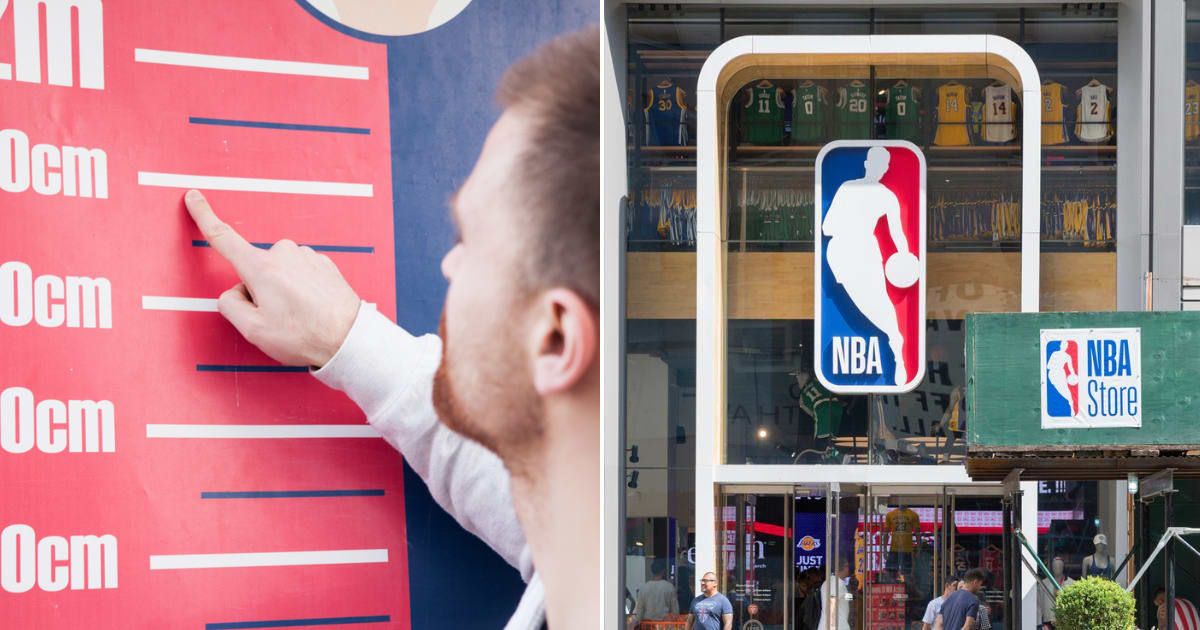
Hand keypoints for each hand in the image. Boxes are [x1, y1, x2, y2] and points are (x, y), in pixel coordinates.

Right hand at [184, 190, 360, 367]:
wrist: (349, 338)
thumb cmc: (303, 335)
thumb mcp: (253, 330)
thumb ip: (230, 306)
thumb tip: (234, 294)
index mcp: (261, 268)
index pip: (224, 238)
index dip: (205, 217)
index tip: (194, 197)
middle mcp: (284, 254)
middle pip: (254, 269)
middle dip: (258, 292)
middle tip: (278, 318)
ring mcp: (306, 256)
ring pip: (278, 273)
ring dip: (282, 291)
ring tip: (300, 316)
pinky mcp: (324, 263)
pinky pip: (299, 275)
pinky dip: (300, 290)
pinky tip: (312, 309)